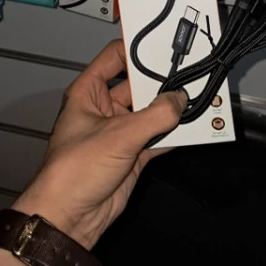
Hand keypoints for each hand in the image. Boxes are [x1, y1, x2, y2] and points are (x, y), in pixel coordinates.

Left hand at [12, 39, 186, 249]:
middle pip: (138, 86)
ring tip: (197, 100)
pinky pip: (158, 138)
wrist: (69, 219)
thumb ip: (154, 116)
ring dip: (171, 110)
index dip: (137, 49)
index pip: (114, 57)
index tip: (163, 47)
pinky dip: (174, 135)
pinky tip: (192, 129)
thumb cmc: (72, 172)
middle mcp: (104, 109)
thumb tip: (179, 101)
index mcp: (88, 93)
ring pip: (151, 113)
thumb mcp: (117, 136)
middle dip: (162, 83)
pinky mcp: (132, 155)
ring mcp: (119, 132)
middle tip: (188, 76)